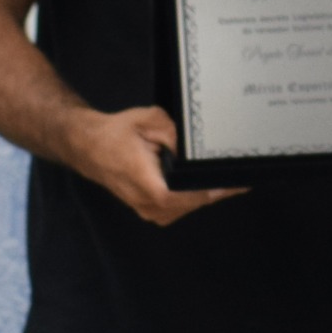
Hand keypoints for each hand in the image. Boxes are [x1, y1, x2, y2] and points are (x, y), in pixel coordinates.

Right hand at [60, 103, 242, 225]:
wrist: (89, 147)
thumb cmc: (117, 133)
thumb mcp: (149, 120)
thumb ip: (176, 132)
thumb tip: (196, 147)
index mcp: (151, 186)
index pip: (193, 196)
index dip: (218, 190)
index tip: (240, 181)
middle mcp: (150, 206)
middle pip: (196, 202)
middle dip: (218, 189)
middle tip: (242, 174)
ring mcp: (150, 212)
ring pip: (189, 206)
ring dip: (205, 193)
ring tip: (226, 177)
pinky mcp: (150, 211)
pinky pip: (180, 206)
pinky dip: (192, 195)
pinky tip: (203, 182)